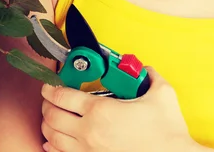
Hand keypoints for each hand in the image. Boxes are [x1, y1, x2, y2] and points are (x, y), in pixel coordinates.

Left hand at [41, 66, 194, 151]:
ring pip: (52, 138)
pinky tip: (53, 141)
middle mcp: (89, 133)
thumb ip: (149, 74)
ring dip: (48, 124)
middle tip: (50, 97)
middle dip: (47, 104)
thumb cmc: (166, 132)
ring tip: (51, 115)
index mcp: (101, 112)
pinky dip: (53, 146)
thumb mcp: (161, 93)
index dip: (52, 87)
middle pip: (52, 117)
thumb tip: (143, 69)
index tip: (50, 83)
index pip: (63, 96)